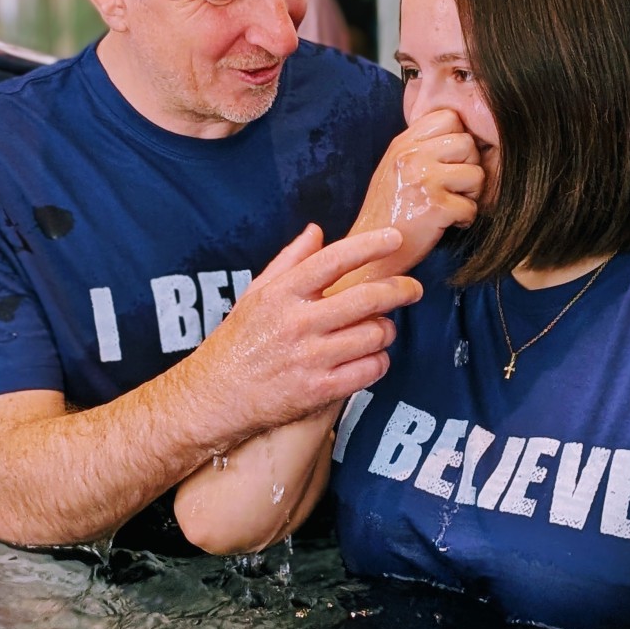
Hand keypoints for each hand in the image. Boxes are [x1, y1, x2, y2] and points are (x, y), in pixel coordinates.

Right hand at [183, 225, 421, 440]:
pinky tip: (373, 358)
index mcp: (283, 294)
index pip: (333, 260)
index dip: (369, 246)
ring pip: (374, 336)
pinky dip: (379, 362)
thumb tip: (316, 231)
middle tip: (413, 289)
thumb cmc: (237, 342)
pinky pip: (369, 371)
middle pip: (366, 299)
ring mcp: (310, 358)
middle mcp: (298, 323)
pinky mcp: (318, 390)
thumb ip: (289, 261)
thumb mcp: (255, 294)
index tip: (394, 239)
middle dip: (400, 290)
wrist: (215, 397)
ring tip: (382, 329)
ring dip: (387, 330)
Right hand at [338, 109, 482, 288]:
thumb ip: (420, 147)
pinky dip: (465, 219)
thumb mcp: (394, 168)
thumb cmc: (387, 211)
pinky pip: (471, 207)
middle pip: (467, 143)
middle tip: (454, 187)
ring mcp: (423, 181)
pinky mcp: (435, 207)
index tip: (450, 161)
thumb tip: (460, 132)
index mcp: (402, 144)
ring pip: (476, 173)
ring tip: (452, 204)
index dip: (458, 138)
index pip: (449, 117)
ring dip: (471, 194)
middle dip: (469, 166)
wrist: (368, 249)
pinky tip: (448, 223)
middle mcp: (410, 157)